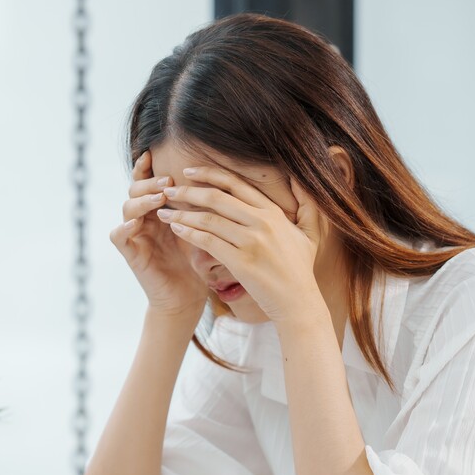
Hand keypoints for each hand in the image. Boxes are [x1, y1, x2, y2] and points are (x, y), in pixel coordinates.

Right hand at [110, 151, 208, 317]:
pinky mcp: (131, 254)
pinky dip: (123, 228)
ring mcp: (135, 236)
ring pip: (127, 208)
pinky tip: (134, 224)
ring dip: (142, 201)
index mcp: (158, 209)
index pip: (147, 181)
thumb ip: (200, 205)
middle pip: (135, 189)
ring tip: (159, 199)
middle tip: (168, 181)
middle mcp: (143, 219)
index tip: (154, 152)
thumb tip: (217, 176)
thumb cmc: (196, 262)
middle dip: (150, 182)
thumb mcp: (201, 228)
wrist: (187, 297)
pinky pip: (117, 236)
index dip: (146, 167)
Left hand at [155, 166, 328, 324]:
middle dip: (189, 191)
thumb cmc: (300, 269)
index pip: (236, 184)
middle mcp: (262, 222)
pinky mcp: (241, 262)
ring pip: (209, 219)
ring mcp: (251, 242)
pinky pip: (208, 241)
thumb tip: (301, 180)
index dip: (209, 174)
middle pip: (217, 197)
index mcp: (273, 212)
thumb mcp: (311, 233)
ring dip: (182, 212)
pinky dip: (189, 232)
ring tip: (164, 211)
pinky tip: (176, 228)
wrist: (299, 303)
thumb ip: (307, 205)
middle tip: (168, 189)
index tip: (189, 171)